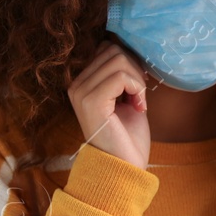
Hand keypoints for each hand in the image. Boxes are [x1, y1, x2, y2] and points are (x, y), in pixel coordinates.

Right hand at [68, 40, 151, 169]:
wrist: (124, 168)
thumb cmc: (127, 136)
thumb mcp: (125, 97)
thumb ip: (122, 74)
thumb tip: (131, 50)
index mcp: (81, 82)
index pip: (106, 48)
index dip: (129, 61)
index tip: (137, 87)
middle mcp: (76, 85)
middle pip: (113, 50)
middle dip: (135, 69)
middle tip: (139, 95)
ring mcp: (80, 92)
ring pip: (118, 59)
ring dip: (137, 80)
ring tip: (138, 101)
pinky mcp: (91, 101)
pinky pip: (120, 76)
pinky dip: (136, 88)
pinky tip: (138, 107)